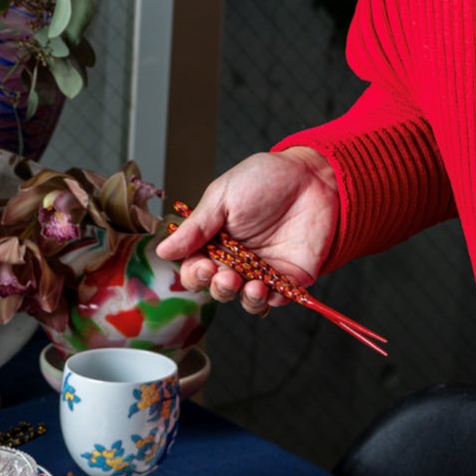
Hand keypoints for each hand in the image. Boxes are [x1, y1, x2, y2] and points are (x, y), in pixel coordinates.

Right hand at [153, 148, 337, 314]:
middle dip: (220, 289)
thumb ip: (197, 227)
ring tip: (252, 287)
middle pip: (219, 289)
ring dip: (246, 299)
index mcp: (215, 241)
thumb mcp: (222, 196)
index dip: (195, 275)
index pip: (196, 269)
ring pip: (247, 300)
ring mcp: (264, 270)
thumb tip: (163, 250)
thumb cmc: (265, 178)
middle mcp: (237, 260)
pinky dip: (274, 300)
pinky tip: (272, 289)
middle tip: (227, 277)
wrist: (312, 175)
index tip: (203, 266)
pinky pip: (279, 298)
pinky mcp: (291, 276)